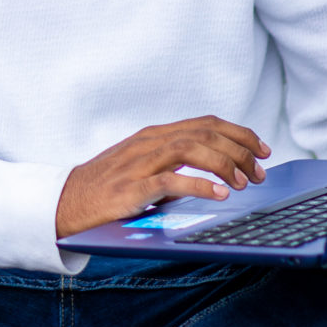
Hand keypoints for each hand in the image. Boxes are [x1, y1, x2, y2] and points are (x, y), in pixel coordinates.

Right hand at [55, 116, 268, 238]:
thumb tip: (215, 172)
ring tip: (243, 183)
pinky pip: (171, 182)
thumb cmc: (107, 187)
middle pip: (206, 134)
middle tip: (259, 173)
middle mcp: (149, 143)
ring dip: (225, 165)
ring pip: (192, 150)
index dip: (240, 133)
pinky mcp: (131, 189)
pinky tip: (220, 195)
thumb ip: (173, 162)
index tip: (262, 150)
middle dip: (240, 151)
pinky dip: (200, 186)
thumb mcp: (142, 165)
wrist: (65, 202)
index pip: (206, 123)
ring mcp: (139, 164)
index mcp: (154, 135)